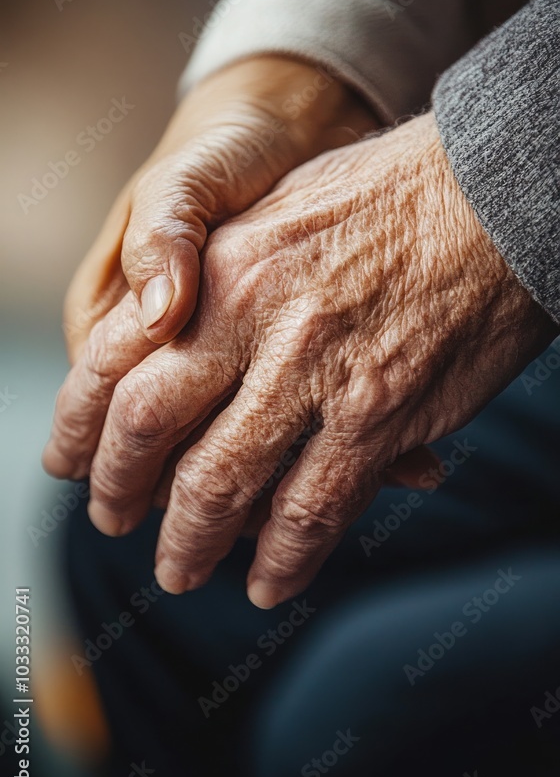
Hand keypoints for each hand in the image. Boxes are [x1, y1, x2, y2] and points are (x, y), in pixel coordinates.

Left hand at [44, 113, 555, 607]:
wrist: (492, 193)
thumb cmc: (389, 195)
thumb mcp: (278, 212)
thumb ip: (219, 276)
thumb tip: (166, 330)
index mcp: (218, 265)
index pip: (111, 356)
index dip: (77, 423)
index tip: (67, 463)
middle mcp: (252, 318)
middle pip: (149, 427)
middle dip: (120, 489)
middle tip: (115, 522)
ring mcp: (315, 371)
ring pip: (222, 484)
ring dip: (193, 542)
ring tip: (182, 571)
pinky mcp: (378, 415)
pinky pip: (313, 511)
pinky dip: (285, 560)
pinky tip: (270, 583)